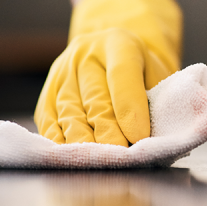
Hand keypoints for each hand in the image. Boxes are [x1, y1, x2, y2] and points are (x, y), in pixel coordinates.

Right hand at [35, 0, 181, 145]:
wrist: (114, 55)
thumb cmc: (144, 74)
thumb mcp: (159, 75)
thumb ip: (160, 99)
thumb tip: (160, 132)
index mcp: (119, 43)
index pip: (122, 74)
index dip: (130, 108)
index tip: (139, 137)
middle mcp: (85, 54)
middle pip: (95, 98)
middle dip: (108, 131)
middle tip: (120, 156)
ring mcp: (62, 72)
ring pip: (70, 112)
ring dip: (83, 141)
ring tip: (98, 162)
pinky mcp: (47, 92)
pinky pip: (49, 120)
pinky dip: (60, 141)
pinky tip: (71, 157)